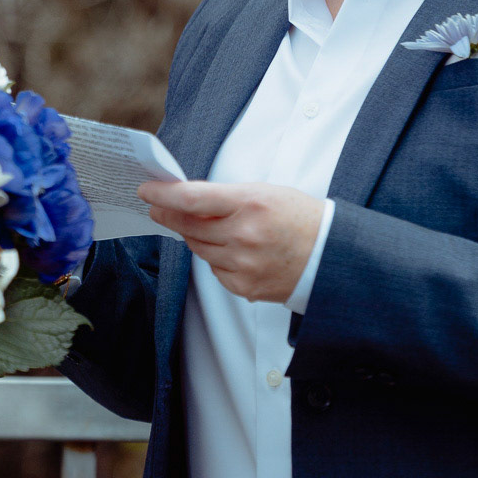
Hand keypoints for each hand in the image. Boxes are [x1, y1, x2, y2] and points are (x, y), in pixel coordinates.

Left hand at [137, 180, 323, 303]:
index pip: (192, 198)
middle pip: (188, 226)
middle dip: (168, 215)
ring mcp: (243, 263)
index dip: (163, 194)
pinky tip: (233, 250)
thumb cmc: (301, 219)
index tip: (147, 191)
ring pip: (199, 248)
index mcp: (250, 203)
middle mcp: (243, 234)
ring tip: (207, 227)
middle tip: (157, 207)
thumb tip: (189, 201)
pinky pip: (215, 270)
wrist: (330, 256)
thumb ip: (227, 197)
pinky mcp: (244, 286)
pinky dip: (217, 258)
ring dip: (195, 237)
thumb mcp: (266, 193)